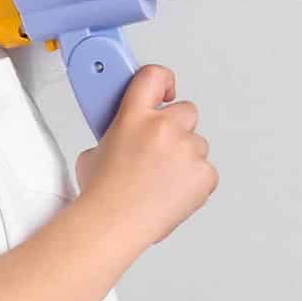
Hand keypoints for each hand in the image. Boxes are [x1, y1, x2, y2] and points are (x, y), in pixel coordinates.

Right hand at [73, 65, 217, 247]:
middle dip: (176, 126)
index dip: (163, 80)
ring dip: (185, 157)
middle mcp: (164, 128)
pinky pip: (206, 172)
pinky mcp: (204, 174)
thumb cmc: (101, 194)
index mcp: (134, 116)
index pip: (154, 76)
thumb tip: (122, 139)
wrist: (112, 224)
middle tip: (160, 148)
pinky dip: (194, 182)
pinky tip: (172, 192)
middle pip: (185, 110)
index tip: (164, 89)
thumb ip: (115, 135)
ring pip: (198, 144)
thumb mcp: (95, 152)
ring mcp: (187, 150)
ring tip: (162, 180)